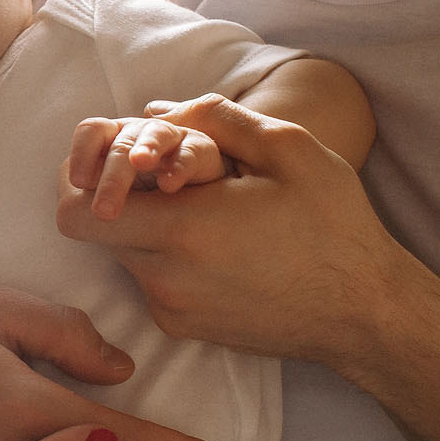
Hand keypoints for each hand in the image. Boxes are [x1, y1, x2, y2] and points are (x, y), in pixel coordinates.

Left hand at [57, 93, 421, 371]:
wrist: (364, 313)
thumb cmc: (334, 225)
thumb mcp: (288, 149)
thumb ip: (213, 117)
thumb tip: (153, 111)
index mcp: (182, 229)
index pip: (75, 211)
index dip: (84, 180)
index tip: (120, 163)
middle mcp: (164, 278)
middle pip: (95, 231)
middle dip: (118, 198)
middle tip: (168, 180)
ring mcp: (171, 309)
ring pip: (124, 255)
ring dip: (148, 227)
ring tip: (207, 211)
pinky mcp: (183, 329)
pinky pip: (151, 283)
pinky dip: (169, 259)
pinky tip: (220, 246)